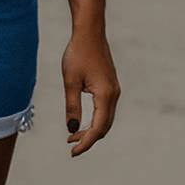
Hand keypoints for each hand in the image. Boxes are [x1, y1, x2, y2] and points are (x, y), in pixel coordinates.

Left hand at [62, 27, 120, 156]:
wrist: (90, 32)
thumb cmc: (78, 54)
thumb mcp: (70, 81)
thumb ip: (72, 106)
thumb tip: (72, 129)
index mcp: (105, 96)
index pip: (98, 128)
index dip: (86, 143)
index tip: (72, 152)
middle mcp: (114, 95)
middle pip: (104, 127)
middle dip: (88, 138)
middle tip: (70, 145)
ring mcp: (114, 90)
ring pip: (105, 119)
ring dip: (91, 129)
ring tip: (73, 136)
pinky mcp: (110, 85)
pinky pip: (105, 110)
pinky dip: (95, 119)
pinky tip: (82, 119)